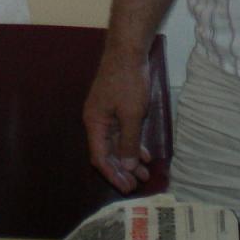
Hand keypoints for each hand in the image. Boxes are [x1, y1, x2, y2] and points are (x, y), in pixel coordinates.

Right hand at [83, 49, 152, 193]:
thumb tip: (126, 167)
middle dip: (122, 170)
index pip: (100, 157)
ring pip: (116, 144)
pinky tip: (144, 154)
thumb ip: (129, 142)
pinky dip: (132, 144)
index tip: (126, 188)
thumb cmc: (128, 82)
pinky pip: (122, 133)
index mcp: (94, 124)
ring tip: (144, 173)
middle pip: (107, 153)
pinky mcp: (116, 109)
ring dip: (129, 159)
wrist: (128, 51)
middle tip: (136, 185)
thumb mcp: (132, 115)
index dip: (112, 174)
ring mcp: (106, 115)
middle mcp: (97, 122)